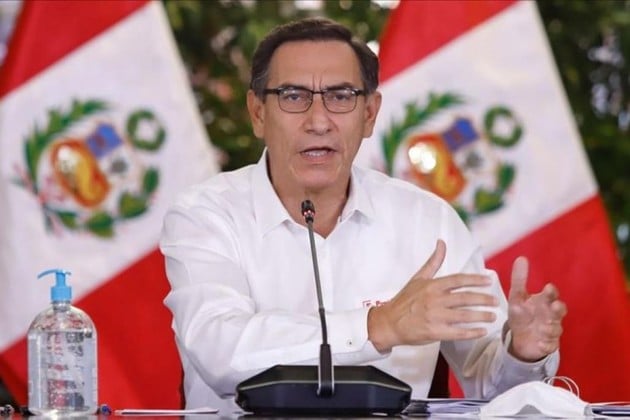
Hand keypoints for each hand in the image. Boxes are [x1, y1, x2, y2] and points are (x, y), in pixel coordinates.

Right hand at [368, 240, 498, 352]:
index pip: (459, 280)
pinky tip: (482, 331)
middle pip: (465, 298)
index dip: (475, 280)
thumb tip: (441, 242)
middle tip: (496, 302)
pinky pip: (458, 332)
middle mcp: (435, 300)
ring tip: (492, 316)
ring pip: (464, 315)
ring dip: (481, 316)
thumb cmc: (405, 300)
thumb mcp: (418, 278)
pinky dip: (472, 332)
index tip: (489, 281)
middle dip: (483, 299)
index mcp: (433, 285)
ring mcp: (435, 316)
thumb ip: (433, 261)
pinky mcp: (435, 332)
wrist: (389, 322)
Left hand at [507, 256, 566, 361]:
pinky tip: (541, 343)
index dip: (551, 292)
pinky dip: (546, 344)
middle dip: (558, 309)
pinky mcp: (548, 344)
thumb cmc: (522, 313)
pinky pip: (550, 345)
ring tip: (542, 328)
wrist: (520, 337)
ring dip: (550, 328)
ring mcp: (551, 330)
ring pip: (556, 328)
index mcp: (544, 302)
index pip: (551, 295)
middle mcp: (550, 315)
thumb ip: (519, 279)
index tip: (548, 287)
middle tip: (555, 306)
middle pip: (559, 311)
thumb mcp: (517, 296)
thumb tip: (521, 258)